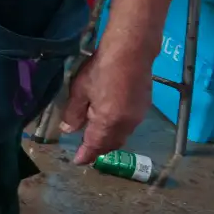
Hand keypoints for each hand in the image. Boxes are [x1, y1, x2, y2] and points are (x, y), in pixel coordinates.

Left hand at [61, 47, 151, 164]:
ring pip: (122, 136)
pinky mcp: (144, 107)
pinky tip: (110, 122)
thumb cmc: (102, 69)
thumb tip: (68, 130)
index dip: (86, 155)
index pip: (95, 146)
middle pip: (111, 144)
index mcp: (108, 122)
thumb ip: (74, 113)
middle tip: (86, 151)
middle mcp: (126, 124)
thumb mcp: (80, 90)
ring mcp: (138, 116)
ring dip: (109, 140)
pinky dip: (117, 129)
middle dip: (98, 149)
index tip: (78, 161)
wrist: (131, 52)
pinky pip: (129, 126)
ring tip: (96, 138)